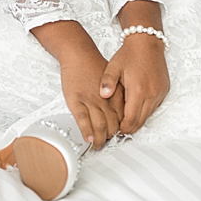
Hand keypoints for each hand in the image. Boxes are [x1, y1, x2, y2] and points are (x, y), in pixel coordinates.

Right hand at [55, 33, 122, 148]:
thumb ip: (119, 94)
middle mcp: (105, 99)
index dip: (122, 129)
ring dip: (100, 139)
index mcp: (116, 94)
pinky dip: (87, 131)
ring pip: (99, 125)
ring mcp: (90, 100)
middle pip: (112, 124)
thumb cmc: (95, 65)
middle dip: (111, 137)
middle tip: (108, 144)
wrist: (79, 54)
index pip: (123, 117)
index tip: (120, 135)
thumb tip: (124, 111)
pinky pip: (83, 119)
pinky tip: (89, 139)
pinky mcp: (76, 101)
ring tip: (98, 146)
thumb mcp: (114, 79)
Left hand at [100, 34, 169, 134]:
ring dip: (138, 120)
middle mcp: (151, 93)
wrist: (147, 41)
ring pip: (148, 116)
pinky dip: (145, 111)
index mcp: (138, 89)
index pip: (131, 119)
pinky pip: (154, 107)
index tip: (116, 130)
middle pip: (140, 121)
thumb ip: (106, 82)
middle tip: (119, 130)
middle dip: (130, 128)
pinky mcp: (164, 90)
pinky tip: (136, 107)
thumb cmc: (130, 53)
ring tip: (126, 120)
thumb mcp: (113, 67)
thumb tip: (102, 96)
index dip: (123, 128)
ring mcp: (159, 92)